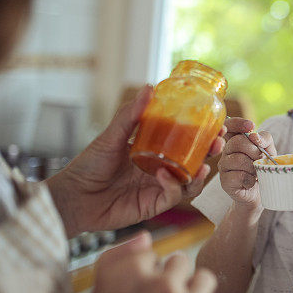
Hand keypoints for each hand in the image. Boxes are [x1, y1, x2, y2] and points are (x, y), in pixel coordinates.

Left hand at [46, 85, 226, 236]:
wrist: (73, 196)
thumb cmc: (89, 165)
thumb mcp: (112, 136)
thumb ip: (131, 114)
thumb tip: (150, 87)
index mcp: (156, 149)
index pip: (187, 140)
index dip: (206, 134)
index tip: (219, 124)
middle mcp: (162, 167)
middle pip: (196, 160)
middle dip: (211, 152)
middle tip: (218, 143)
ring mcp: (160, 187)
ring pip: (191, 181)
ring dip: (201, 173)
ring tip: (205, 164)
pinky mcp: (154, 205)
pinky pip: (173, 195)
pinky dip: (174, 186)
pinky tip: (165, 175)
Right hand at [217, 116, 275, 209]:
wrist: (262, 192)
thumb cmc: (263, 168)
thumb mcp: (269, 150)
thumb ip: (264, 139)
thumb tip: (254, 136)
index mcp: (235, 140)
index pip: (229, 125)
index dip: (237, 123)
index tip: (251, 126)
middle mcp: (226, 151)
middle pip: (237, 142)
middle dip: (254, 150)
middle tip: (260, 159)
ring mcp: (224, 166)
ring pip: (238, 159)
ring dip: (253, 166)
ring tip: (256, 172)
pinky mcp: (225, 181)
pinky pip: (238, 175)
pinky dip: (250, 179)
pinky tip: (252, 181)